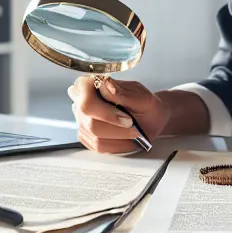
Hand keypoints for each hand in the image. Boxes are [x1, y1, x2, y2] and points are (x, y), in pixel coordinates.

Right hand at [68, 77, 204, 154]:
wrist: (152, 117)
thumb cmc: (148, 104)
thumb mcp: (144, 96)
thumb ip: (124, 92)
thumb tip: (106, 84)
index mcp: (90, 84)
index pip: (83, 96)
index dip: (106, 111)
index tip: (128, 117)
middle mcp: (79, 101)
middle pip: (88, 120)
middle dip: (116, 127)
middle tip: (136, 127)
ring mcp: (80, 121)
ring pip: (94, 137)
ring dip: (119, 138)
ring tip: (135, 132)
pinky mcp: (86, 137)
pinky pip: (98, 148)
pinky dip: (117, 146)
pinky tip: (128, 140)